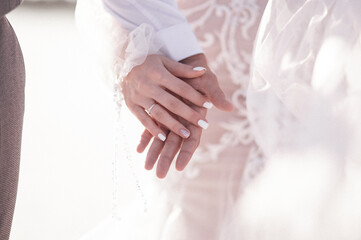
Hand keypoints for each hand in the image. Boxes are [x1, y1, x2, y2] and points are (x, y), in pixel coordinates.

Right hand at [122, 54, 210, 140]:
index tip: (209, 105)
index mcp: (159, 73)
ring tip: (187, 134)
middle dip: (189, 114)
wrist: (121, 63)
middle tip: (204, 124)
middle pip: (171, 103)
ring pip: (158, 113)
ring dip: (172, 125)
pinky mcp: (131, 105)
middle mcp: (148, 85)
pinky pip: (142, 120)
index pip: (180, 87)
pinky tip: (163, 138)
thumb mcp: (165, 61)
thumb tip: (203, 71)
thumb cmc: (149, 63)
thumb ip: (183, 69)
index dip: (195, 96)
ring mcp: (138, 97)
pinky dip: (152, 129)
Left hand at [136, 53, 232, 177]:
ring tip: (147, 167)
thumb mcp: (208, 82)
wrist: (184, 65)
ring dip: (154, 152)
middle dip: (166, 159)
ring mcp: (171, 119)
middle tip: (159, 174)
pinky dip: (145, 138)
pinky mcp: (159, 112)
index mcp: (195, 119)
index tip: (179, 167)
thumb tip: (229, 107)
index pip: (192, 141)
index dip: (186, 154)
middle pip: (174, 144)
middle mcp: (183, 122)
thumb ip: (215, 95)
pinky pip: (151, 128)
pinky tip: (139, 149)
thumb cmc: (198, 76)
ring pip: (161, 139)